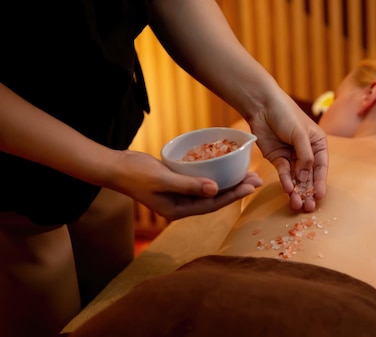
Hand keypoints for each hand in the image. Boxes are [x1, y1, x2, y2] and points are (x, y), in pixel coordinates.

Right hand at [108, 150, 262, 220]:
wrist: (116, 166)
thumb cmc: (136, 174)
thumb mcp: (163, 179)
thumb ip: (189, 185)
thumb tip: (215, 190)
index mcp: (178, 210)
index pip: (213, 204)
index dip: (234, 195)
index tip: (251, 185)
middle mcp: (182, 205)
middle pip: (215, 198)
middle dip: (237, 189)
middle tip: (257, 178)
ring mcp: (179, 195)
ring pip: (210, 189)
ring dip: (229, 181)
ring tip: (247, 173)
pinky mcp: (178, 183)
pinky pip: (201, 180)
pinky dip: (214, 174)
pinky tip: (225, 167)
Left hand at [246, 96, 327, 211]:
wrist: (262, 106)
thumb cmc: (286, 114)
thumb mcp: (300, 134)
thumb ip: (305, 156)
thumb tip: (304, 177)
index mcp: (318, 144)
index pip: (321, 166)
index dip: (320, 182)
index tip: (319, 196)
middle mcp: (306, 152)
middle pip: (309, 175)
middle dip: (309, 191)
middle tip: (308, 208)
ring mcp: (291, 156)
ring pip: (296, 178)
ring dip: (297, 191)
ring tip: (297, 205)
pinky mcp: (277, 158)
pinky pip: (283, 173)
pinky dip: (285, 181)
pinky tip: (288, 190)